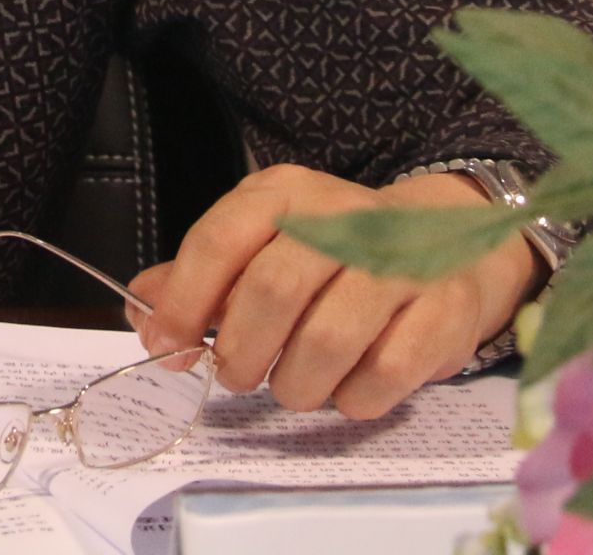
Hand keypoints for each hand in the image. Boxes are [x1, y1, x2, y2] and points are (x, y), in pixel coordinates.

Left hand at [127, 164, 536, 420]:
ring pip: (326, 341)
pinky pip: (383, 375)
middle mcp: (343, 217)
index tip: (170, 348)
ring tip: (293, 384)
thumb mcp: (262, 245)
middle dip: (242, 353)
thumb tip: (146, 317)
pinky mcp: (444, 311)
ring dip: (295, 384)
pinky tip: (347, 387)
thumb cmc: (332, 254)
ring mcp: (400, 262)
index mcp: (285, 194)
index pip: (219, 240)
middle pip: (272, 292)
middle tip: (239, 376)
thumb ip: (198, 280)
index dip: (185, 303)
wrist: (446, 242)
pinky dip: (352, 398)